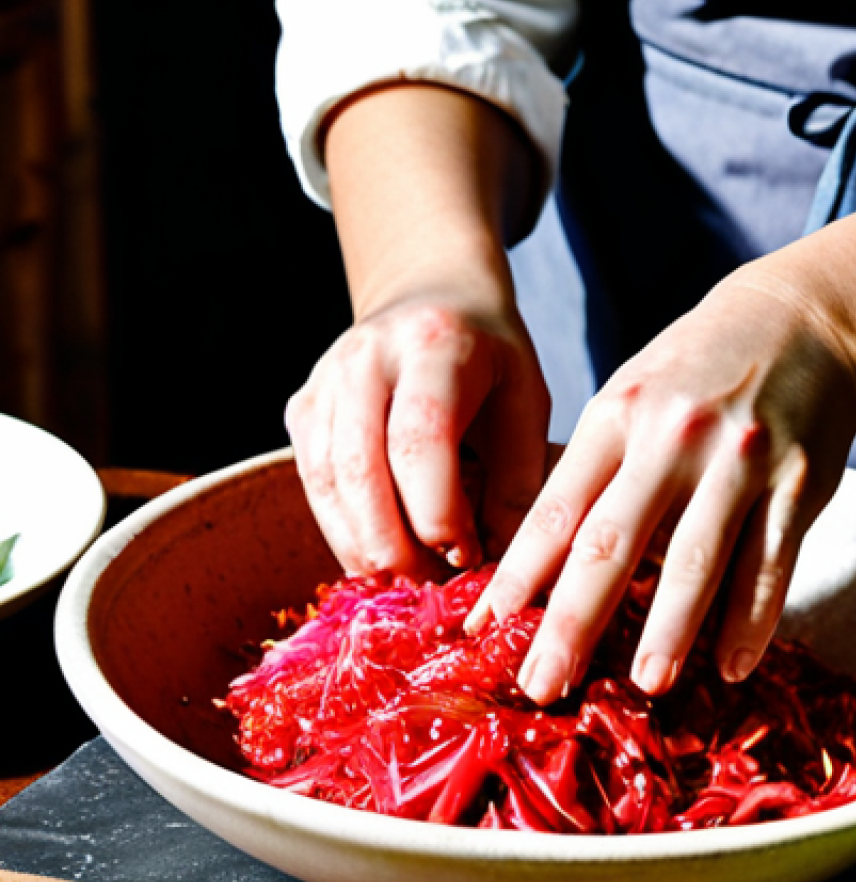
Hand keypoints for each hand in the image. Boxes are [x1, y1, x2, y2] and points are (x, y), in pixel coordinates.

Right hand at [286, 288, 549, 577]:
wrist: (432, 297)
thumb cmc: (490, 359)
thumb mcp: (527, 405)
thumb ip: (517, 484)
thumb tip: (497, 568)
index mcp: (433, 346)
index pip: (420, 442)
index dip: (439, 514)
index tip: (467, 555)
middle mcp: (365, 358)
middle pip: (361, 471)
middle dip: (395, 546)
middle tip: (432, 584)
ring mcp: (324, 382)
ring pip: (327, 486)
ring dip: (363, 547)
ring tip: (407, 577)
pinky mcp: (303, 410)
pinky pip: (313, 485)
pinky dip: (343, 532)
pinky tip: (378, 555)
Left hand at [466, 269, 855, 702]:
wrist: (798, 322)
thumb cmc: (691, 374)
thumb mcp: (627, 398)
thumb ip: (591, 471)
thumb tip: (545, 565)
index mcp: (615, 416)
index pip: (555, 510)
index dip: (518, 575)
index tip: (484, 628)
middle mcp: (672, 437)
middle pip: (612, 542)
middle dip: (572, 621)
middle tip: (542, 684)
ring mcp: (738, 460)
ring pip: (697, 559)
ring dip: (669, 631)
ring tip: (646, 686)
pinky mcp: (799, 481)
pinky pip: (772, 563)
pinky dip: (751, 620)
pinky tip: (731, 666)